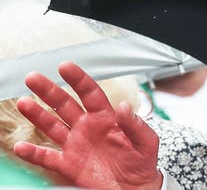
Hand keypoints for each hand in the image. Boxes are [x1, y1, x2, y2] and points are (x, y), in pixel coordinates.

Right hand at [13, 61, 162, 189]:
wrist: (135, 188)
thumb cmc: (142, 162)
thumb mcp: (146, 141)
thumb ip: (136, 124)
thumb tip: (124, 106)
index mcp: (107, 117)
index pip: (90, 93)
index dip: (78, 79)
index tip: (65, 66)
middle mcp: (87, 127)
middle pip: (65, 104)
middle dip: (49, 91)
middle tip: (34, 78)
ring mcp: (76, 145)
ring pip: (52, 126)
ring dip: (37, 115)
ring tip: (24, 102)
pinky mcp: (68, 165)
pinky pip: (47, 157)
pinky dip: (33, 153)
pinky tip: (21, 147)